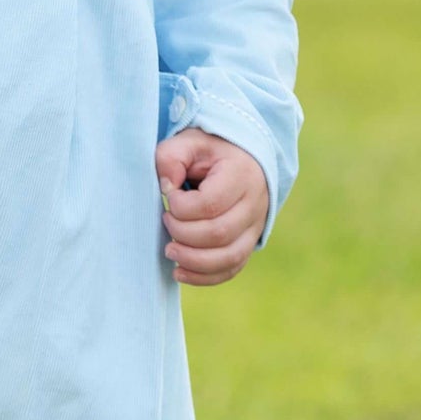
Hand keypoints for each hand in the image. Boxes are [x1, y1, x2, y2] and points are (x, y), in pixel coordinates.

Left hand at [154, 129, 267, 285]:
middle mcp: (254, 204)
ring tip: (169, 251)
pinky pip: (231, 269)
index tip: (169, 195)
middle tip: (165, 220)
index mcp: (241, 175)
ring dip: (193, 260)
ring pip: (228, 257)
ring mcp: (255, 228)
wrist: (243, 158)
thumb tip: (166, 189)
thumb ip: (171, 157)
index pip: (210, 203)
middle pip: (219, 233)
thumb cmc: (210, 151)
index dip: (181, 207)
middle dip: (183, 233)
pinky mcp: (248, 244)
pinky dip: (204, 277)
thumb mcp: (189, 142)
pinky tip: (179, 272)